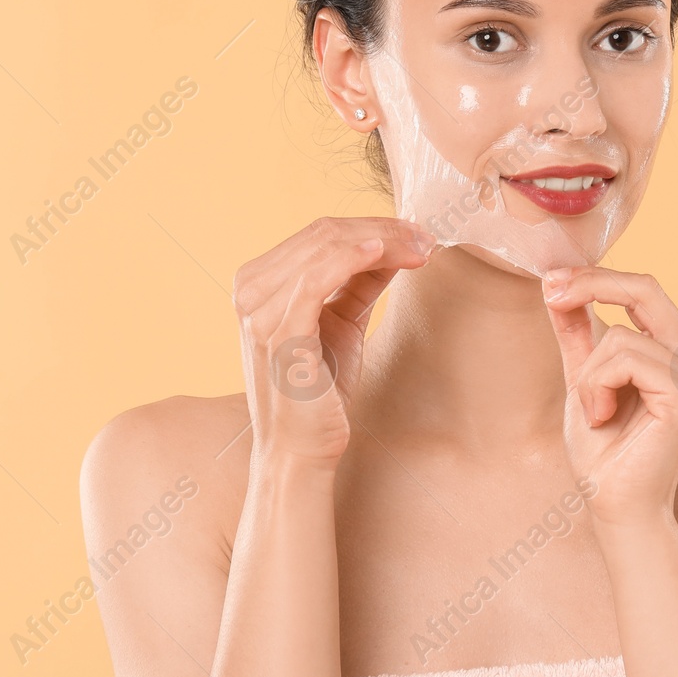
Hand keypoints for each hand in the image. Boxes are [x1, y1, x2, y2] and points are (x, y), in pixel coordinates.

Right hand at [233, 217, 434, 471]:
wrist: (300, 450)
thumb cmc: (319, 391)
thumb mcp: (341, 322)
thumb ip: (358, 281)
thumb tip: (393, 244)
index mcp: (258, 283)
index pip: (320, 234)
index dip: (373, 226)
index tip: (418, 233)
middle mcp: (250, 289)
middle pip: (324, 234)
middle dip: (383, 230)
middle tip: (427, 238)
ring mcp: (259, 310)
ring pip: (325, 247)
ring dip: (381, 240)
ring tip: (421, 247)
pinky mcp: (279, 332)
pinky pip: (316, 277)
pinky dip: (351, 257)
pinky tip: (383, 251)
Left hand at [542, 266, 677, 529]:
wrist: (612, 503)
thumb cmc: (603, 450)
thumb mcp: (583, 377)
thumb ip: (577, 333)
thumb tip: (556, 286)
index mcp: (674, 350)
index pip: (643, 291)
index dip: (596, 276)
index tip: (551, 280)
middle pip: (646, 289)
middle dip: (592, 284)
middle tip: (551, 291)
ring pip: (620, 336)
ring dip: (589, 374)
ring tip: (594, 410)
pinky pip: (627, 360)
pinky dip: (598, 387)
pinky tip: (602, 417)